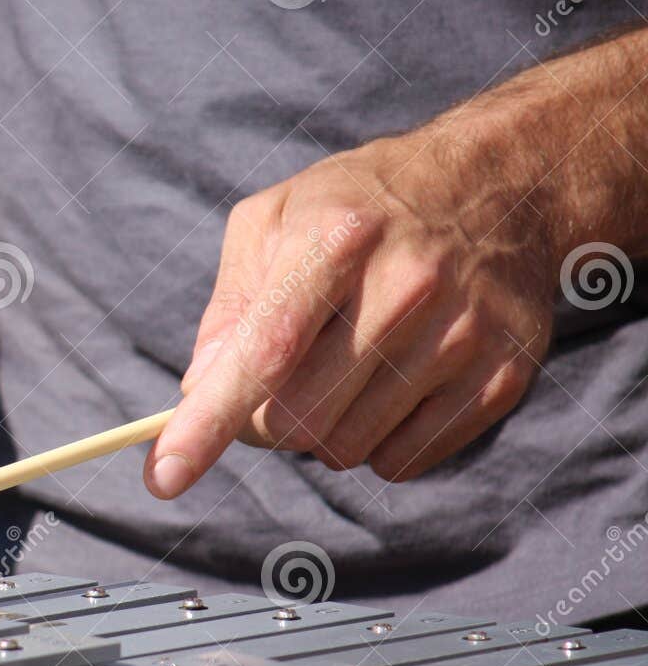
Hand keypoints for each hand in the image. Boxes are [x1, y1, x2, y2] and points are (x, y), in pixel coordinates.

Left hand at [145, 129, 559, 496]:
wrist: (503, 187)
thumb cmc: (359, 208)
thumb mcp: (276, 221)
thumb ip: (228, 307)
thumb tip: (198, 391)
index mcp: (336, 239)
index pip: (264, 352)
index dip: (208, 422)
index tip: (164, 478)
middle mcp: (407, 287)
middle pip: (297, 419)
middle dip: (261, 422)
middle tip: (274, 383)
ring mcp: (462, 335)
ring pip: (345, 450)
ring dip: (320, 431)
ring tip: (343, 369)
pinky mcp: (500, 378)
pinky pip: (401, 462)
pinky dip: (375, 443)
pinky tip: (390, 386)